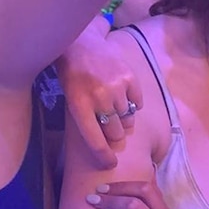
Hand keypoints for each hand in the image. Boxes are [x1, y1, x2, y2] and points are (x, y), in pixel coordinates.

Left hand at [58, 23, 142, 167]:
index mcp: (78, 105)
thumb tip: (106, 144)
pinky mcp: (130, 78)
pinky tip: (121, 95)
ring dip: (123, 119)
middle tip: (109, 126)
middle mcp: (99, 98)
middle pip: (115, 133)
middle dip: (114, 135)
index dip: (103, 156)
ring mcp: (116, 87)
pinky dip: (132, 104)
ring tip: (113, 108)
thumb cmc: (71, 76)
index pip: (94, 139)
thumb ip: (86, 119)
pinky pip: (138, 104)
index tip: (111, 164)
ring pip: (128, 120)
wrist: (79, 45)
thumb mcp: (70, 99)